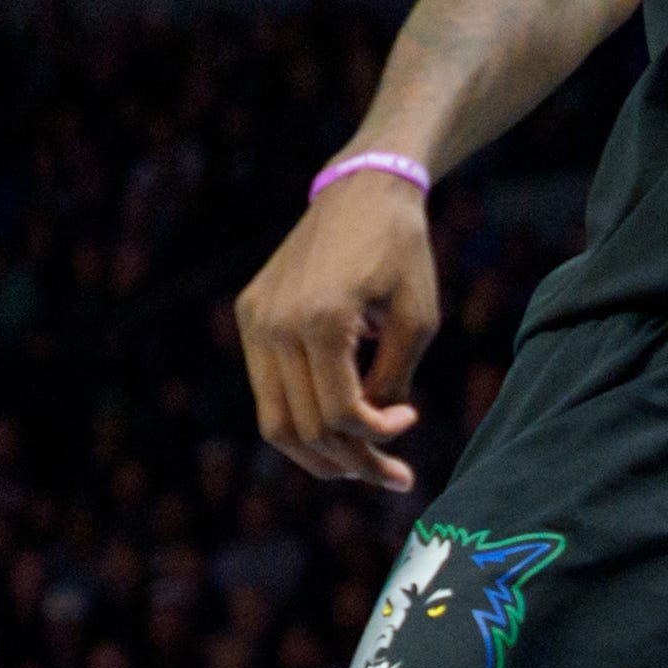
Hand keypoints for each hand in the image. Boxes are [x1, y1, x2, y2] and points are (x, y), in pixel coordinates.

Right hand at [234, 171, 440, 489]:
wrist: (362, 189)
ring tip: (359, 469)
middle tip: (393, 477)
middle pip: (304, 429)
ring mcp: (255, 320)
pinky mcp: (249, 315)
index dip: (379, 436)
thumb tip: (372, 431)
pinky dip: (299, 417)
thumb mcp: (417, 319)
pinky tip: (335, 427)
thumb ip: (393, 380)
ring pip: (274, 421)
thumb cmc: (402, 251)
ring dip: (318, 455)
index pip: (340, 414)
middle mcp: (276, 323)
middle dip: (352, 463)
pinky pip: (266, 388)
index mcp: (322, 320)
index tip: (412, 419)